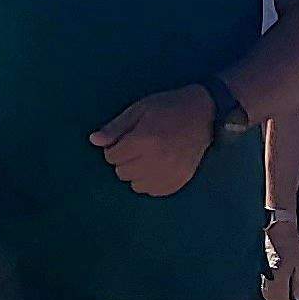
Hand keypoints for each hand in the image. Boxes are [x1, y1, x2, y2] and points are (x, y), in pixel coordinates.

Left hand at [91, 84, 216, 196]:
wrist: (204, 113)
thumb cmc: (168, 107)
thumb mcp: (139, 109)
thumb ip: (115, 127)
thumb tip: (94, 140)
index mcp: (144, 140)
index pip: (112, 157)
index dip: (113, 147)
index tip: (123, 140)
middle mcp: (156, 160)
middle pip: (121, 172)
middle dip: (123, 160)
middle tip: (136, 148)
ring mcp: (169, 173)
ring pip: (136, 185)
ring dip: (136, 173)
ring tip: (147, 158)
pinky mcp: (179, 181)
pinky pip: (153, 191)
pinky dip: (150, 182)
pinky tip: (157, 168)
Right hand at [262, 217, 298, 299]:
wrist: (276, 227)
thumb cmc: (290, 243)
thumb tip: (298, 298)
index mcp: (278, 278)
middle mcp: (266, 278)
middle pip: (271, 299)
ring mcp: (259, 273)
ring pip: (265, 293)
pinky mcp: (257, 267)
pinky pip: (262, 284)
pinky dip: (268, 291)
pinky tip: (273, 292)